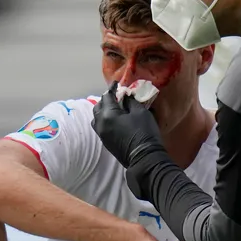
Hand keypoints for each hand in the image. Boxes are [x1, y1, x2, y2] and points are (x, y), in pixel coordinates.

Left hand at [92, 83, 166, 198]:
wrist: (144, 158)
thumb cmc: (144, 132)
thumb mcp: (140, 112)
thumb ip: (130, 102)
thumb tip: (125, 96)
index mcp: (108, 115)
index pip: (107, 96)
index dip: (112, 88)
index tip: (116, 83)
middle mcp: (100, 123)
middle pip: (98, 106)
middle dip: (106, 99)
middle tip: (116, 95)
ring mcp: (101, 134)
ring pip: (96, 117)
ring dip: (103, 110)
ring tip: (113, 107)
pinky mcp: (105, 142)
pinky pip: (100, 126)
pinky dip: (104, 119)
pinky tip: (114, 119)